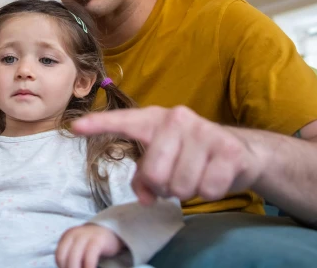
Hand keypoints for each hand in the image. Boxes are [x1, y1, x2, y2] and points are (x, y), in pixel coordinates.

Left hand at [56, 224, 123, 267]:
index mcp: (67, 236)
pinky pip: (89, 257)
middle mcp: (74, 234)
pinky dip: (88, 267)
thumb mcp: (78, 247)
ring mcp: (85, 235)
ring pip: (74, 257)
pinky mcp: (98, 240)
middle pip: (63, 256)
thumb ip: (71, 256)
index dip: (62, 267)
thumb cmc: (91, 244)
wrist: (110, 233)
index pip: (58, 255)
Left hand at [73, 106, 264, 203]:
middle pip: (154, 173)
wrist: (240, 151)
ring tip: (196, 175)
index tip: (75, 127)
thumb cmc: (192, 156)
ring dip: (188, 191)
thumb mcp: (163, 160)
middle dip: (164, 187)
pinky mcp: (228, 149)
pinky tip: (215, 176)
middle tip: (176, 179)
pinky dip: (210, 192)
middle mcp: (177, 118)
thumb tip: (144, 197)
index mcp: (154, 119)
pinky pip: (208, 189)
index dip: (98, 124)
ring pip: (181, 186)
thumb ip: (144, 177)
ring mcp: (204, 131)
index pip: (122, 121)